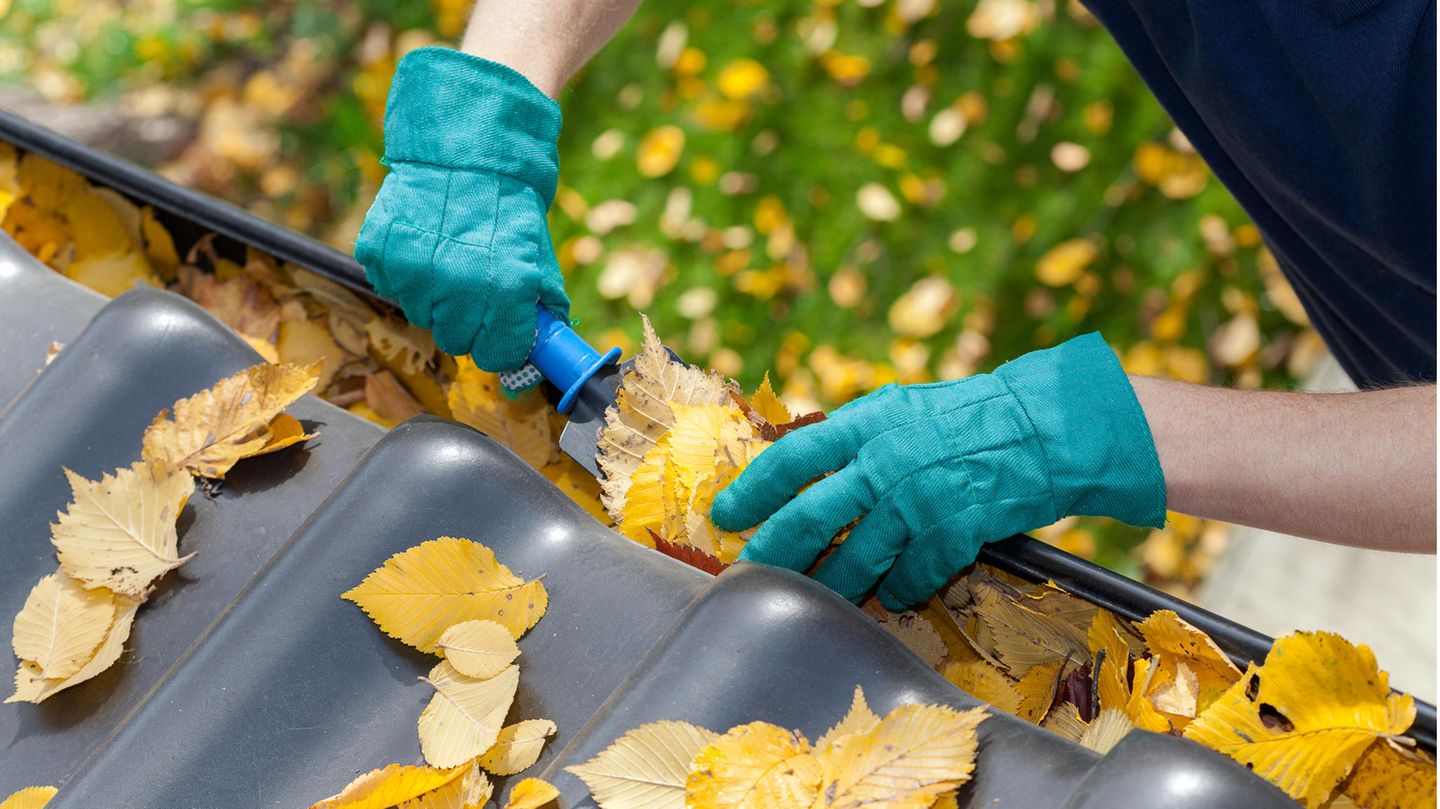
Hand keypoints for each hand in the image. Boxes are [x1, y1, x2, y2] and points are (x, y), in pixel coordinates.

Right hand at [355, 47, 568, 372]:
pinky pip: (391, 285)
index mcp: (507, 289)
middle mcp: (458, 286)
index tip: (500, 334)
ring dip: (433, 297)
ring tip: (446, 256)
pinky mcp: (380, 253)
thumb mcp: (536, 253)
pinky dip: (404, 272)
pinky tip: (421, 242)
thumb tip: (540, 354)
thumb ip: (538, 306)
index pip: (498, 354)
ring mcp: (414, 271)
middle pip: (455, 341)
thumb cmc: (508, 203)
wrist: (464, 145)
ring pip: (420, 315)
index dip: (501, 346)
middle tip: (472, 289)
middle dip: (466, 323)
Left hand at [710, 333, 1166, 609]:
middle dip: (774, 552)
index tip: (726, 515)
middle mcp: (885, 462)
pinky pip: (909, 579)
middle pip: (812, 519)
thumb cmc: (963, 417)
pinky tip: (890, 595)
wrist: (1040, 428)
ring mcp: (919, 501)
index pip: (792, 459)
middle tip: (752, 571)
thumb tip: (797, 467)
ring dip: (831, 587)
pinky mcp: (953, 533)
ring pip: (856, 561)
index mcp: (866, 423)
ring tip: (813, 597)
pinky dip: (896, 591)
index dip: (753, 490)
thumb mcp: (898, 408)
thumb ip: (850, 437)